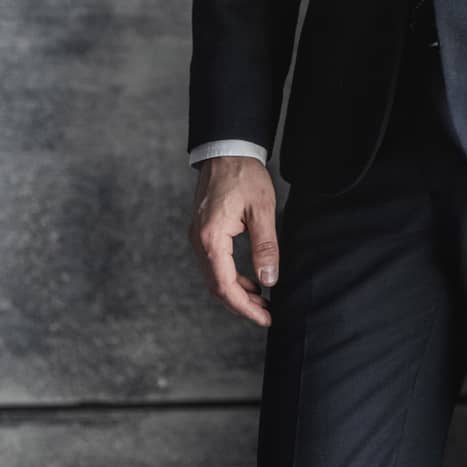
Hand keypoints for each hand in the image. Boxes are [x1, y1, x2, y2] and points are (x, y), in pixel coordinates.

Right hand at [189, 156, 278, 328]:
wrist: (226, 149)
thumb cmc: (244, 175)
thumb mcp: (261, 210)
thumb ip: (265, 247)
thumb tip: (269, 281)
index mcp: (211, 237)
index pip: (225, 285)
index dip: (245, 307)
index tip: (265, 317)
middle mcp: (198, 240)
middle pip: (216, 286)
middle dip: (241, 304)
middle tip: (266, 314)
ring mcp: (197, 236)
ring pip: (213, 276)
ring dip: (235, 291)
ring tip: (261, 300)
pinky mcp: (202, 231)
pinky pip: (213, 263)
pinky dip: (230, 276)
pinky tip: (249, 279)